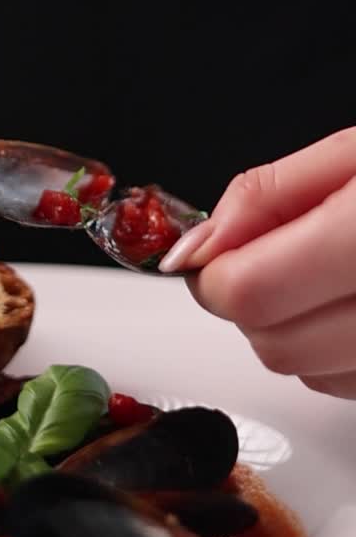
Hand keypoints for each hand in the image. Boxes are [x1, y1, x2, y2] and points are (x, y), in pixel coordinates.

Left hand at [158, 129, 355, 398]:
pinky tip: (348, 300)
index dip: (212, 274)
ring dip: (290, 327)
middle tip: (273, 253)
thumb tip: (196, 247)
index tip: (210, 253)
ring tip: (323, 272)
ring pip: (303, 371)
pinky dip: (328, 348)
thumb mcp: (352, 154)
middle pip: (272, 343)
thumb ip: (265, 197)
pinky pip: (340, 382)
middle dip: (250, 300)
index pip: (250, 292)